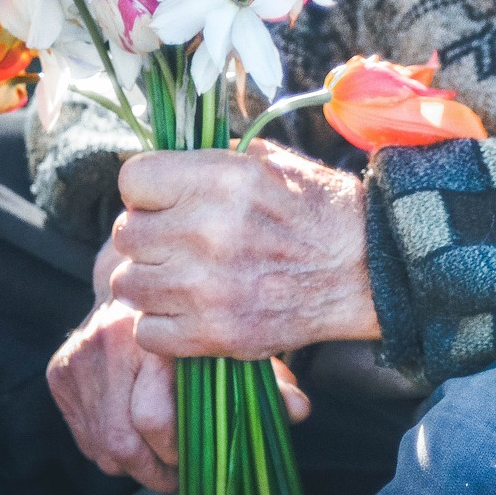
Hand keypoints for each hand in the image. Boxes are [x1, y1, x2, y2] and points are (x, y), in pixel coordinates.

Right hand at [48, 248, 311, 489]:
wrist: (140, 279)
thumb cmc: (198, 316)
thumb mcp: (234, 339)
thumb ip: (268, 376)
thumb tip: (300, 410)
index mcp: (156, 329)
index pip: (156, 418)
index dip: (178, 449)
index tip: (199, 456)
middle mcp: (109, 340)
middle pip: (123, 440)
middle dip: (155, 469)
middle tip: (180, 473)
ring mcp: (78, 356)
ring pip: (102, 445)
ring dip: (133, 465)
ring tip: (162, 460)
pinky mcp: (58, 370)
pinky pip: (84, 435)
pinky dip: (110, 449)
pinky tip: (136, 436)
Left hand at [109, 138, 379, 359]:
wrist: (369, 270)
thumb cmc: (322, 211)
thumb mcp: (271, 163)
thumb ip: (210, 161)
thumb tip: (160, 166)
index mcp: (222, 179)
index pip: (133, 179)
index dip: (149, 190)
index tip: (167, 200)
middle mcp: (208, 230)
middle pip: (126, 234)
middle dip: (151, 236)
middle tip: (181, 241)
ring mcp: (208, 287)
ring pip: (129, 284)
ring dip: (153, 281)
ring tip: (187, 277)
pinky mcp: (216, 333)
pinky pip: (148, 330)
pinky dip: (165, 324)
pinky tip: (194, 309)